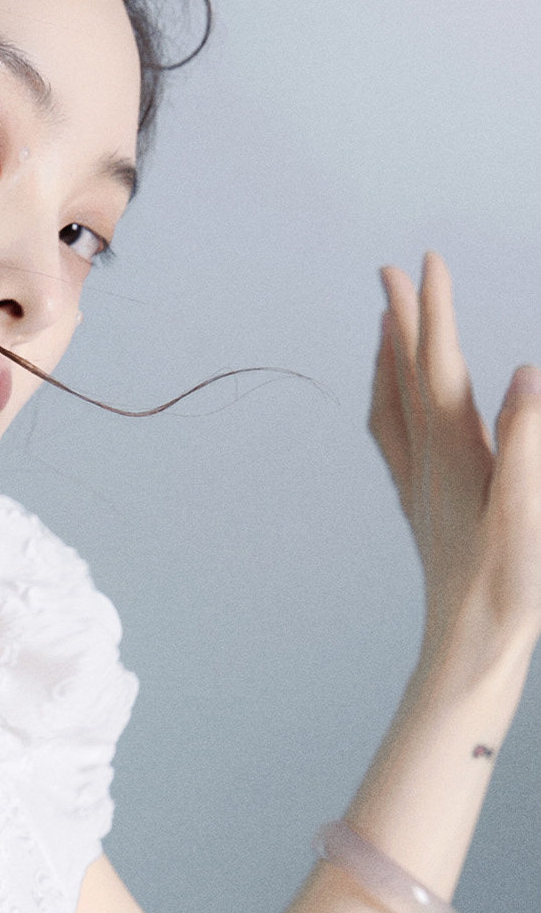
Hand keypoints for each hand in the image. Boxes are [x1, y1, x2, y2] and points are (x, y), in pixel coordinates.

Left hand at [371, 251, 540, 669]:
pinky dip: (394, 407)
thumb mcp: (526, 515)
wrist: (469, 652)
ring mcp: (422, 489)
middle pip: (407, 379)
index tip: (425, 260)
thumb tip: (525, 376)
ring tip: (386, 324)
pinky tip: (399, 409)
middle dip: (402, 321)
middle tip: (390, 270)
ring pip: (396, 410)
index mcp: (454, 459)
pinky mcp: (425, 511)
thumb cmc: (506, 591)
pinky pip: (398, 443)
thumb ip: (526, 445)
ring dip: (392, 360)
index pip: (439, 368)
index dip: (433, 313)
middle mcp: (427, 467)